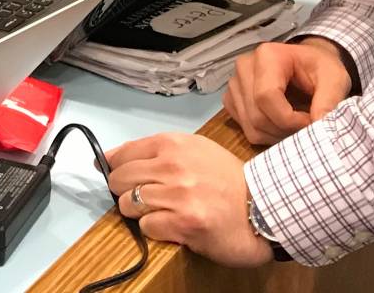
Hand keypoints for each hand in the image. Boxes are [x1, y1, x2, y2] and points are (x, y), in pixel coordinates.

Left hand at [106, 134, 272, 267]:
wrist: (262, 208)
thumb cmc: (228, 180)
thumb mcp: (195, 151)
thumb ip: (156, 151)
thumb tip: (110, 158)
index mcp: (174, 144)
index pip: (123, 154)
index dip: (117, 169)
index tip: (121, 179)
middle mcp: (173, 165)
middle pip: (119, 179)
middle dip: (125, 192)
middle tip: (143, 199)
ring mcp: (178, 195)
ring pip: (128, 204)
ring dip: (139, 213)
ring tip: (161, 212)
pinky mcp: (183, 222)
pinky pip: (146, 226)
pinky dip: (154, 229)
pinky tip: (172, 225)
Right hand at [223, 38, 351, 144]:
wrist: (307, 64)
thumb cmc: (320, 68)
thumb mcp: (335, 78)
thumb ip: (329, 100)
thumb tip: (319, 124)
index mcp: (267, 56)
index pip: (267, 97)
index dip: (290, 119)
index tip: (311, 121)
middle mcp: (244, 67)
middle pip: (257, 115)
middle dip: (285, 130)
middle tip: (306, 126)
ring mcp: (234, 84)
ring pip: (251, 126)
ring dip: (277, 135)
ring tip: (296, 125)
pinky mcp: (232, 99)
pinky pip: (246, 129)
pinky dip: (266, 134)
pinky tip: (281, 124)